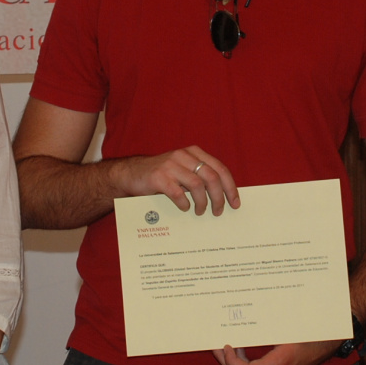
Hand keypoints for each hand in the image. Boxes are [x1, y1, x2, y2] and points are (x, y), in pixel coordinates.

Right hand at [112, 147, 238, 215]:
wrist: (130, 174)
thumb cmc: (161, 176)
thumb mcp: (183, 170)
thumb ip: (200, 176)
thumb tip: (222, 197)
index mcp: (194, 152)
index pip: (220, 168)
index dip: (230, 187)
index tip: (235, 203)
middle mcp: (184, 155)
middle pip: (211, 177)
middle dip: (219, 197)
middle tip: (218, 212)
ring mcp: (170, 165)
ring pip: (197, 185)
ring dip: (202, 203)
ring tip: (200, 212)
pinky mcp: (158, 177)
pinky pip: (178, 193)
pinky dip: (184, 204)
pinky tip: (184, 208)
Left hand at [212, 340, 340, 364]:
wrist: (328, 341)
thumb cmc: (308, 331)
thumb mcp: (284, 328)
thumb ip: (263, 328)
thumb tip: (240, 318)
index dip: (230, 360)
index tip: (225, 345)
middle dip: (226, 362)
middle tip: (217, 346)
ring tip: (229, 348)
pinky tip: (243, 352)